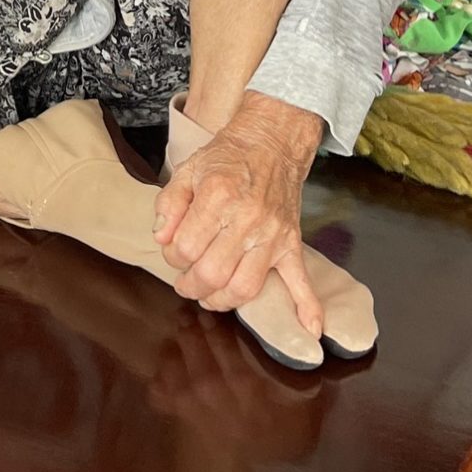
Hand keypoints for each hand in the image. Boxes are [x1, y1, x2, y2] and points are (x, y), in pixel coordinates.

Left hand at [153, 92, 324, 335]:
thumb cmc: (227, 156)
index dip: (172, 257)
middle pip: (213, 273)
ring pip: (246, 286)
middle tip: (185, 283)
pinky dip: (308, 307)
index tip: (173, 252)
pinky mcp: (291, 243)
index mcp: (217, 197)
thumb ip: (169, 204)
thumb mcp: (188, 169)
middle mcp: (247, 218)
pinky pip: (302, 279)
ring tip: (208, 298)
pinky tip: (310, 330)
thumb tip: (161, 238)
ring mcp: (272, 234)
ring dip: (222, 301)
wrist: (271, 141)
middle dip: (191, 285)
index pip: (186, 247)